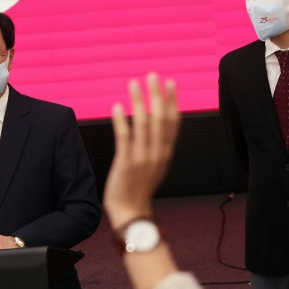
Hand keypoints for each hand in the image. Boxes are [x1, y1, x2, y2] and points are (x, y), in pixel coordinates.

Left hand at [103, 73, 179, 230]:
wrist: (131, 213)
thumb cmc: (140, 189)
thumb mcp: (156, 166)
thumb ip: (159, 147)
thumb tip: (159, 127)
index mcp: (166, 152)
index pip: (172, 122)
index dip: (172, 101)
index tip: (170, 83)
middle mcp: (158, 153)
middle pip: (160, 118)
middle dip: (157, 94)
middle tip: (153, 75)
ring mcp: (143, 158)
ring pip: (143, 124)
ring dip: (139, 101)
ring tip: (134, 83)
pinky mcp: (126, 164)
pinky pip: (124, 139)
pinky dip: (121, 121)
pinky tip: (116, 107)